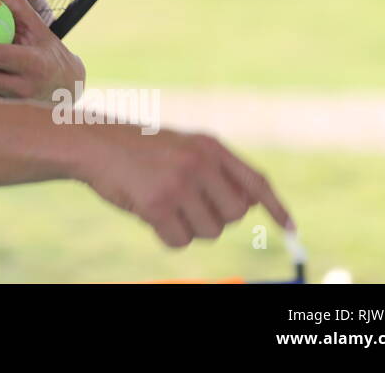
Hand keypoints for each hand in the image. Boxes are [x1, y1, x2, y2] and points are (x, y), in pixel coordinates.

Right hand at [78, 124, 293, 247]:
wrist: (93, 143)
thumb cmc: (138, 149)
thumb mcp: (183, 146)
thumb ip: (214, 168)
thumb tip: (247, 206)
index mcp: (210, 146)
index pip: (256, 181)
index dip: (276, 208)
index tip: (292, 229)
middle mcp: (200, 162)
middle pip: (234, 215)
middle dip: (214, 217)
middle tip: (187, 204)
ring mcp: (179, 183)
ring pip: (209, 232)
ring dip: (188, 227)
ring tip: (163, 203)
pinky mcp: (157, 204)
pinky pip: (180, 241)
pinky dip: (166, 235)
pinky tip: (148, 213)